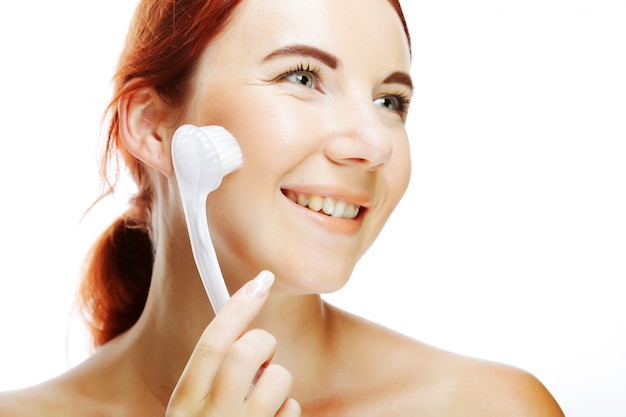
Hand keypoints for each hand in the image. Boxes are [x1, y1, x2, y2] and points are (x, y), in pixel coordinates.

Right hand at [166, 271, 300, 416]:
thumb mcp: (194, 405)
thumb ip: (212, 372)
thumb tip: (244, 325)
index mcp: (185, 402)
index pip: (211, 343)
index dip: (237, 307)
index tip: (260, 281)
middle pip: (244, 353)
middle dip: (263, 342)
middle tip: (263, 354)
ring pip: (278, 378)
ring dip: (278, 379)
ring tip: (264, 396)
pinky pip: (292, 408)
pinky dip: (286, 408)